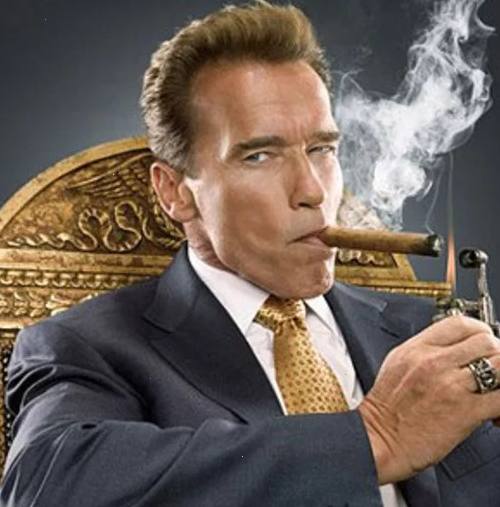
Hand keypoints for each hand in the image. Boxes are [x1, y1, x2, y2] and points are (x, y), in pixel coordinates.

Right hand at [358, 315, 499, 483]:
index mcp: (417, 348)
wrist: (380, 438)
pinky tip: (494, 413)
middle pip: (486, 341)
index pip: (461, 323)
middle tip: (490, 368)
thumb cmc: (386, 408)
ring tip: (493, 388)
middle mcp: (434, 362)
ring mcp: (451, 385)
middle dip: (494, 355)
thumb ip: (424, 351)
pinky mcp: (466, 411)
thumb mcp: (397, 363)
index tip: (482, 340)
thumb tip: (450, 347)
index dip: (480, 330)